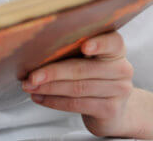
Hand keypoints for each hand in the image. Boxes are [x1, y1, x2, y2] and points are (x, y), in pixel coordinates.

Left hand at [21, 31, 139, 137]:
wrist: (114, 110)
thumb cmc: (94, 78)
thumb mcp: (90, 61)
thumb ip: (73, 52)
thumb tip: (37, 52)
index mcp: (116, 50)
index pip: (112, 42)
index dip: (99, 44)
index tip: (84, 46)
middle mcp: (121, 69)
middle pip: (83, 69)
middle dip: (52, 72)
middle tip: (31, 76)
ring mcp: (118, 90)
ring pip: (77, 88)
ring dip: (49, 88)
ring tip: (30, 87)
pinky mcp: (110, 109)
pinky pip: (77, 104)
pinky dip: (54, 101)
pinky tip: (40, 98)